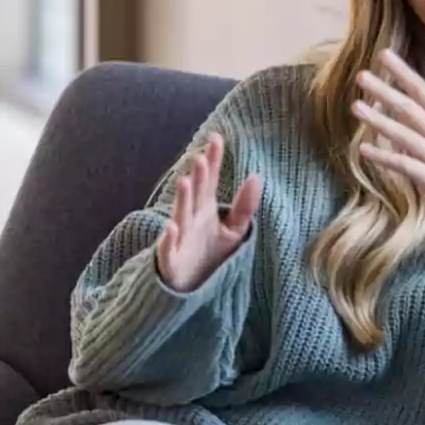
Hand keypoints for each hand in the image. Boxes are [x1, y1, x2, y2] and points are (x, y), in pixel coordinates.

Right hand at [156, 132, 261, 292]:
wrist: (190, 288)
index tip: (217, 137)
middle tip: (201, 157)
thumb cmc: (210, 255)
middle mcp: (190, 219)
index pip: (210, 180)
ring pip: (180, 216)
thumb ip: (244, 206)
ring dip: (182, 200)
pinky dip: (168, 240)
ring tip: (185, 182)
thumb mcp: (234, 230)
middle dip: (198, 177)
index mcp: (205, 209)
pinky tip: (171, 228)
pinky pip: (168, 250)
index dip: (213, 160)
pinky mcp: (171, 261)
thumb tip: (256, 176)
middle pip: (196, 195)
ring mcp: (180, 239)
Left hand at [352, 50, 424, 227]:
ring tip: (356, 107)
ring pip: (404, 136)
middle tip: (361, 76)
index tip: (384, 55)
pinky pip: (405, 166)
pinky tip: (363, 149)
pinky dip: (384, 158)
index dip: (404, 72)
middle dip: (385, 91)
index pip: (424, 91)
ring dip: (379, 121)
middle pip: (410, 109)